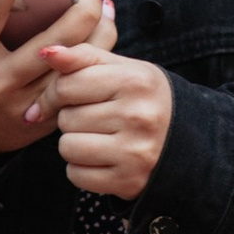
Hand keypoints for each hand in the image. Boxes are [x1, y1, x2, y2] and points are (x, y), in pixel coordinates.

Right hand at [0, 0, 109, 167]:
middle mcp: (0, 81)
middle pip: (54, 41)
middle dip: (81, 8)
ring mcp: (26, 104)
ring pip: (76, 65)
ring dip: (99, 31)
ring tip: (104, 4)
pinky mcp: (45, 119)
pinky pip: (79, 86)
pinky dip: (96, 58)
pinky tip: (103, 34)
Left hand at [40, 19, 172, 201]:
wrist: (187, 143)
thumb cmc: (144, 100)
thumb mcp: (123, 69)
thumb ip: (84, 56)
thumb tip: (46, 53)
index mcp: (136, 81)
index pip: (67, 85)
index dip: (55, 93)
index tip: (61, 99)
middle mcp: (138, 116)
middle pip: (66, 118)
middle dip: (73, 119)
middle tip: (98, 120)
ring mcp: (135, 152)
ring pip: (68, 147)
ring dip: (75, 145)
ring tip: (99, 139)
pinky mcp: (129, 181)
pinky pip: (76, 175)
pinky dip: (82, 170)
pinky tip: (103, 160)